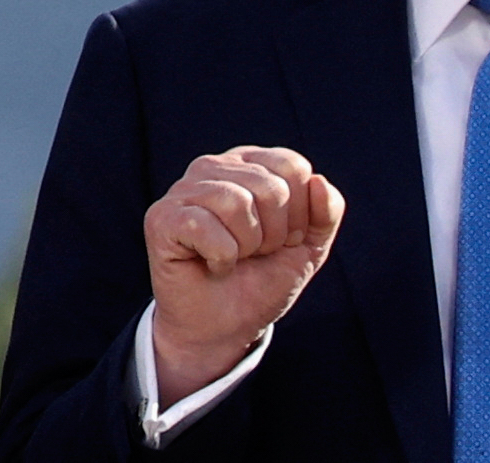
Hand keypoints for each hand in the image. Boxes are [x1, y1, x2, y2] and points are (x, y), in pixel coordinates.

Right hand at [143, 146, 344, 405]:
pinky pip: (204, 227)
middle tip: (255, 254)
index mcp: (252, 162)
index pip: (294, 167)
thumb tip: (319, 181)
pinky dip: (220, 257)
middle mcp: (215, 166)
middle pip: (270, 187)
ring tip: (234, 257)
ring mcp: (184, 189)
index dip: (300, 214)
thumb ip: (327, 211)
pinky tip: (211, 265)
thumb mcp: (309, 245)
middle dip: (274, 235)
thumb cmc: (263, 278)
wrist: (226, 328)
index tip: (283, 239)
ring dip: (246, 246)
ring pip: (236, 203)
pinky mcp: (162, 217)